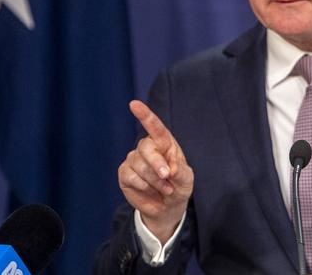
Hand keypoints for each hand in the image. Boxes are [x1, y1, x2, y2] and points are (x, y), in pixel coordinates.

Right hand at [118, 100, 193, 243]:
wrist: (167, 207)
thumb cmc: (178, 186)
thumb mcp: (186, 179)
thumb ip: (180, 171)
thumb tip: (168, 169)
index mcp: (164, 143)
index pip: (155, 126)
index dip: (145, 115)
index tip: (134, 104)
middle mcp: (148, 148)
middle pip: (146, 147)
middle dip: (157, 163)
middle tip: (167, 176)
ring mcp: (135, 159)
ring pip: (139, 165)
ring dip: (154, 180)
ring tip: (165, 188)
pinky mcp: (125, 173)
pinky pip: (130, 176)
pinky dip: (143, 186)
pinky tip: (149, 189)